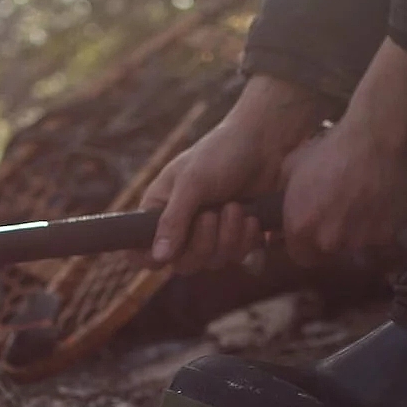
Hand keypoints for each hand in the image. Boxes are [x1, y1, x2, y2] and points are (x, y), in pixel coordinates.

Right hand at [141, 75, 324, 273]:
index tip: (168, 254)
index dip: (150, 259)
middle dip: (202, 244)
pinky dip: (246, 239)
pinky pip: (236, 256)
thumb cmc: (221, 153)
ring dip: (228, 237)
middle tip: (212, 215)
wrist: (265, 142)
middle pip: (183, 264)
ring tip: (235, 207)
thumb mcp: (192, 183)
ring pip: (212, 262)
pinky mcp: (235, 235)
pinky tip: (251, 216)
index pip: (141, 251)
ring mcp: (209, 233)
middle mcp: (181, 226)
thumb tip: (158, 257)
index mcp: (159, 210)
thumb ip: (173, 220)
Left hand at [281, 121, 406, 267]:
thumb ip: (285, 200)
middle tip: (342, 213)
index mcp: (301, 227)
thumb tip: (280, 220)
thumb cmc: (331, 148)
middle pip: (329, 252)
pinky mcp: (388, 235)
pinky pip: (382, 238)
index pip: (299, 256)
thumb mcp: (293, 168)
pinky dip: (382, 226)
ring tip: (364, 206)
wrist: (377, 138)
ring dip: (358, 233)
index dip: (306, 245)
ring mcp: (359, 241)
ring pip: (356, 246)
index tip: (314, 233)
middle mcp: (328, 240)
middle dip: (333, 237)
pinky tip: (382, 204)